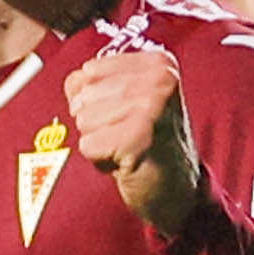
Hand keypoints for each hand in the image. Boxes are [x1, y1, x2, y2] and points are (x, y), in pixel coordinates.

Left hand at [62, 47, 201, 238]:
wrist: (179, 190)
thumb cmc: (152, 144)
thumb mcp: (128, 100)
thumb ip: (96, 83)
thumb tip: (74, 83)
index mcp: (158, 64)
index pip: (89, 71)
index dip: (94, 100)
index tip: (123, 116)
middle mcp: (159, 80)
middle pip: (84, 95)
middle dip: (96, 123)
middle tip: (126, 136)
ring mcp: (151, 107)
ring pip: (84, 119)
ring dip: (99, 141)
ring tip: (127, 147)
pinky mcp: (138, 137)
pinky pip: (88, 144)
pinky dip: (100, 160)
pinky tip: (126, 161)